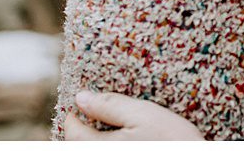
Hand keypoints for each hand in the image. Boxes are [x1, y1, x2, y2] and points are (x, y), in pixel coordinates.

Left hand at [61, 91, 203, 140]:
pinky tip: (130, 140)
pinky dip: (114, 144)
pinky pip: (112, 150)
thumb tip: (81, 98)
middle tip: (96, 114)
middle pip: (79, 144)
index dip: (75, 113)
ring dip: (98, 139)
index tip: (84, 102)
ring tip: (113, 128)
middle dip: (84, 129)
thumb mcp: (143, 115)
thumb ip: (110, 105)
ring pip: (95, 149)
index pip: (71, 130)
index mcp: (97, 146)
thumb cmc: (172, 141)